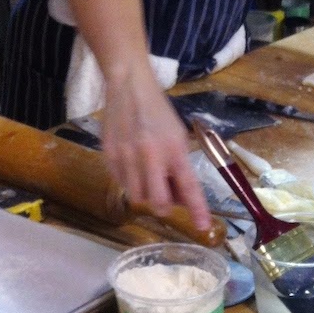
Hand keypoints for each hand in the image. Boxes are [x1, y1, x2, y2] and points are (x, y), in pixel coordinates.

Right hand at [100, 63, 212, 232]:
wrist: (128, 84)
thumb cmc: (159, 112)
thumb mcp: (178, 136)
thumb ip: (180, 167)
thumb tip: (182, 198)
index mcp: (174, 148)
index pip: (189, 187)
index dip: (197, 210)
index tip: (203, 227)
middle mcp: (150, 155)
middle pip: (158, 203)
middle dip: (164, 206)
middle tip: (167, 194)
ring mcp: (127, 156)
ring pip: (138, 197)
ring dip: (146, 195)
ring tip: (148, 176)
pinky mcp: (109, 155)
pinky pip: (121, 184)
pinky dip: (131, 182)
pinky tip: (134, 165)